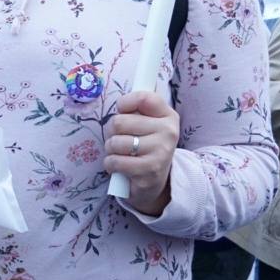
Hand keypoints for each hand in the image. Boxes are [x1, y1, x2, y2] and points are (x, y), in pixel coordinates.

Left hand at [105, 90, 179, 216]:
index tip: (122, 111)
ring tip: (121, 154)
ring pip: (115, 142)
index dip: (124, 103)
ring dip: (111, 149)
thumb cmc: (144, 146)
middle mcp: (168, 131)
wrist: (153, 181)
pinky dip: (110, 164)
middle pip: (120, 121)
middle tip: (120, 140)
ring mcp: (161, 151)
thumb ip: (136, 109)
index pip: (143, 98)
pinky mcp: (149, 170)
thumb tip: (121, 104)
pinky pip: (115, 161)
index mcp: (168, 116)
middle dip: (112, 132)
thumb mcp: (145, 124)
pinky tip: (119, 166)